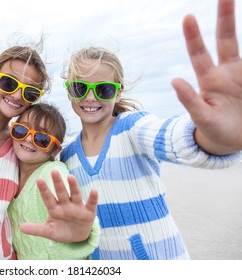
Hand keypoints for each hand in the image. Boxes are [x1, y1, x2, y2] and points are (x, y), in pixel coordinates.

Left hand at [19, 169, 97, 242]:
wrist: (77, 238)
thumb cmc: (61, 231)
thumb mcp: (49, 231)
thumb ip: (36, 229)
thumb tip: (20, 228)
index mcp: (54, 208)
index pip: (48, 198)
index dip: (44, 189)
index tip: (39, 179)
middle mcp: (66, 205)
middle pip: (61, 192)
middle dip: (58, 182)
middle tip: (54, 171)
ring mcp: (77, 207)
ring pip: (75, 194)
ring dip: (73, 186)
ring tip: (70, 177)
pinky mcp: (89, 212)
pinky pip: (91, 203)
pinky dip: (93, 197)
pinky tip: (94, 190)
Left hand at [172, 0, 241, 154]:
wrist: (234, 140)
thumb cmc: (214, 129)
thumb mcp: (202, 118)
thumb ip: (189, 100)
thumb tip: (174, 79)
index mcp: (209, 80)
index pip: (199, 54)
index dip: (193, 36)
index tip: (187, 17)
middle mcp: (226, 72)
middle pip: (226, 39)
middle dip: (225, 16)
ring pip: (241, 46)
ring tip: (234, 0)